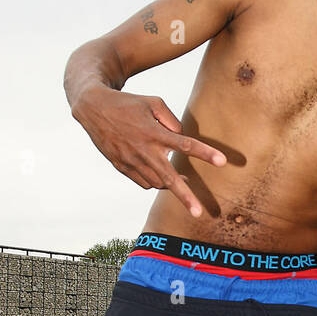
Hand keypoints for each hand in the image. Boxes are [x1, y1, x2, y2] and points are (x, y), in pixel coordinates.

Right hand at [72, 86, 225, 217]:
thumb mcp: (153, 102)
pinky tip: (160, 174)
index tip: (223, 161)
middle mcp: (143, 150)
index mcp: (154, 132)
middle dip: (185, 197)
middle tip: (198, 213)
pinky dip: (155, 182)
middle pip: (169, 178)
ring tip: (185, 183)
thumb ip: (172, 121)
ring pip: (157, 183)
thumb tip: (181, 138)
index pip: (185, 145)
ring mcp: (131, 161)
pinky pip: (144, 182)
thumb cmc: (129, 103)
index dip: (205, 153)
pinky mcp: (121, 167)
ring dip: (172, 186)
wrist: (93, 108)